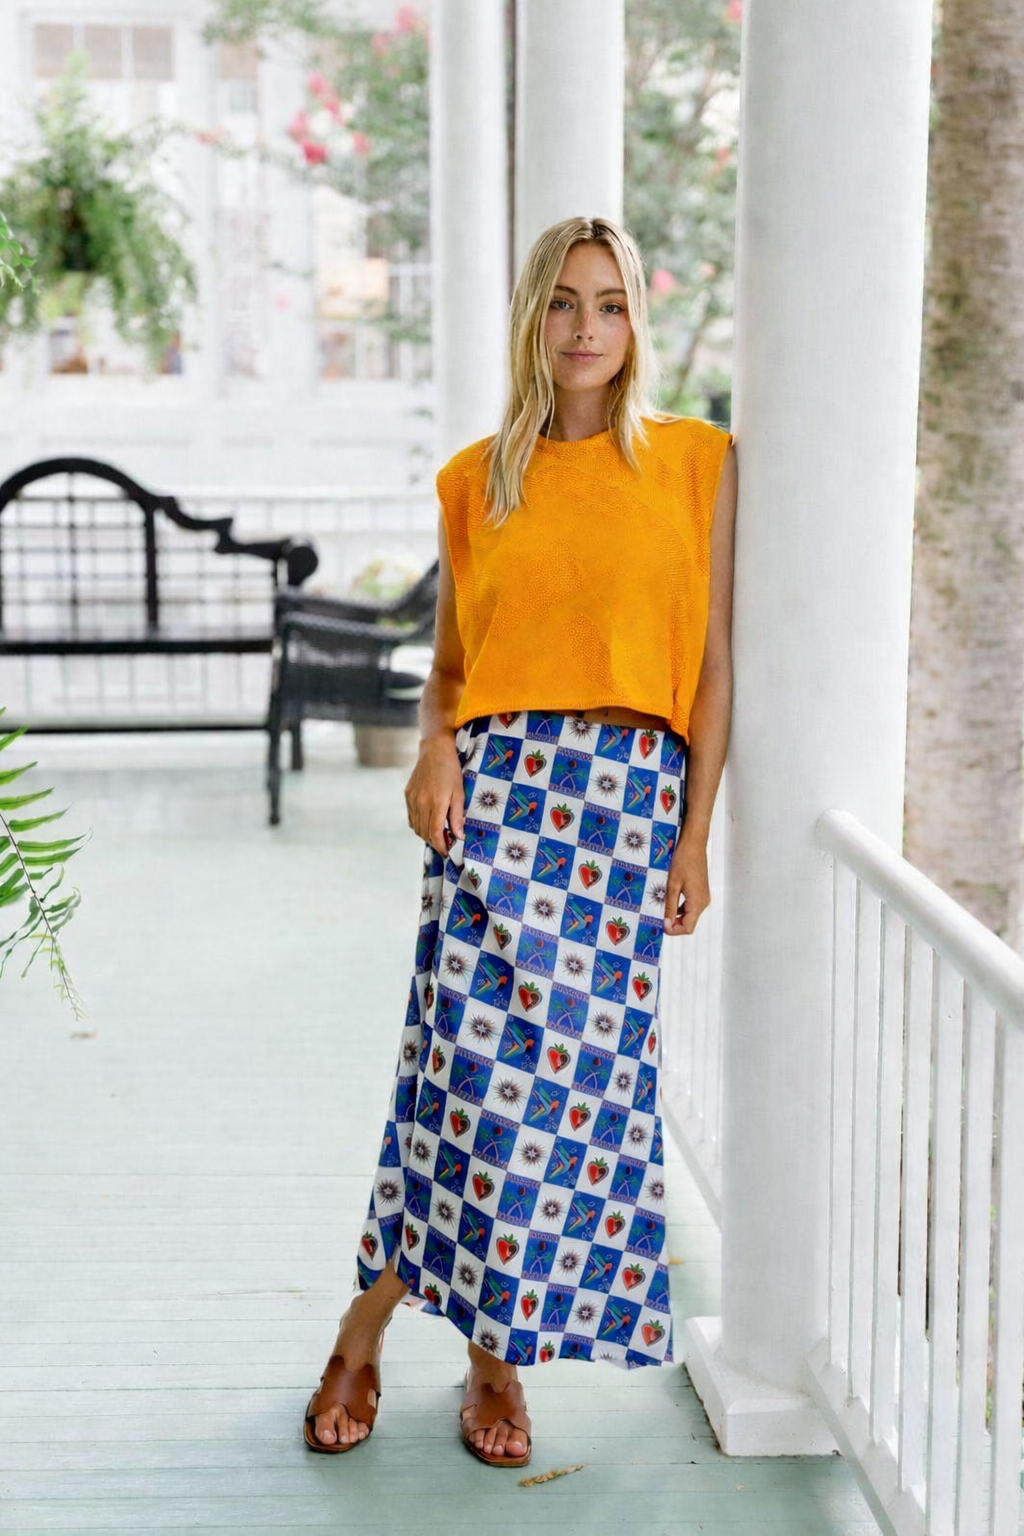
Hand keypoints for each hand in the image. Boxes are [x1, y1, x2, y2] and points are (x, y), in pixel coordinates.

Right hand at [405, 734, 465, 856]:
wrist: (434, 750)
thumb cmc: (450, 770)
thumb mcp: (459, 792)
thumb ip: (457, 816)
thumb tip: (459, 836)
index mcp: (436, 803)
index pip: (435, 833)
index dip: (441, 846)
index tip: (447, 852)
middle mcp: (421, 803)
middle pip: (425, 833)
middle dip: (435, 842)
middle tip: (447, 843)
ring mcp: (412, 799)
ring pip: (416, 827)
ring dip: (426, 835)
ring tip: (439, 834)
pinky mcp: (407, 795)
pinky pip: (411, 817)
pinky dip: (418, 825)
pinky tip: (428, 823)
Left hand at [663, 832, 709, 935]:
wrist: (694, 843)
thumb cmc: (683, 860)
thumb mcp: (672, 885)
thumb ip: (670, 906)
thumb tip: (666, 924)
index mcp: (698, 902)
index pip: (688, 928)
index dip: (673, 930)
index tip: (660, 925)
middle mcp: (703, 902)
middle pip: (689, 923)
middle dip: (674, 924)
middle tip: (658, 918)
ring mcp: (703, 896)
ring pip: (690, 915)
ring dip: (676, 916)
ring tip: (661, 910)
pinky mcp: (701, 891)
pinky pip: (690, 906)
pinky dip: (680, 908)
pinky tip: (669, 901)